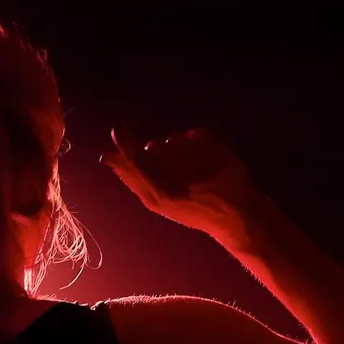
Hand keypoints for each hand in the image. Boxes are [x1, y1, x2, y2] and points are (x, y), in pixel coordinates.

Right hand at [101, 126, 268, 246]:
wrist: (236, 214)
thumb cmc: (192, 210)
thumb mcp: (159, 203)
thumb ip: (132, 179)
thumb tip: (107, 157)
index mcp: (166, 195)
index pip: (139, 158)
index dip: (126, 140)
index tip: (119, 128)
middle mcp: (185, 179)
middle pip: (155, 146)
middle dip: (156, 152)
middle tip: (170, 168)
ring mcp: (206, 163)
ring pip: (175, 138)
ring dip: (176, 146)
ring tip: (188, 165)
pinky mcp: (223, 151)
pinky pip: (196, 133)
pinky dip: (195, 140)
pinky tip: (201, 157)